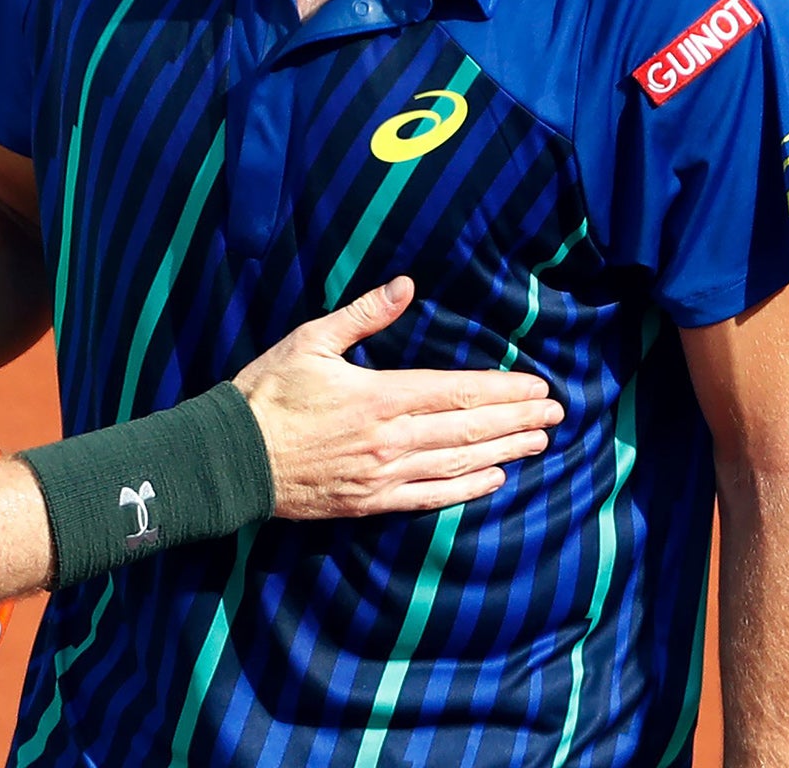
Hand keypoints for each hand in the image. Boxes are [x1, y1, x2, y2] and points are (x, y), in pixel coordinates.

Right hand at [235, 276, 562, 518]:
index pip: (457, 392)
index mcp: (380, 395)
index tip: (538, 388)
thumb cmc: (268, 392)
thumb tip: (406, 286)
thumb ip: (363, 314)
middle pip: (468, 429)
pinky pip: (430, 497)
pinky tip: (494, 480)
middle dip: (517, 420)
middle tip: (556, 415)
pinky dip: (467, 489)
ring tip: (538, 443)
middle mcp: (391, 438)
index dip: (502, 391)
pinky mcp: (371, 502)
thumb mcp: (310, 340)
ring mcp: (383, 474)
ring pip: (458, 463)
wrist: (232, 457)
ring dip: (504, 452)